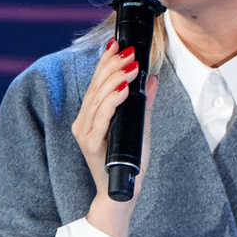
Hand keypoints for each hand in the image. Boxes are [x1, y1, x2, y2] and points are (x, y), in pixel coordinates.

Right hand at [70, 39, 157, 236]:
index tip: (117, 43)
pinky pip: (101, 118)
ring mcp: (85, 133)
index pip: (96, 82)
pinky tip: (124, 89)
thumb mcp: (140, 127)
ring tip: (130, 66)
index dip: (105, 61)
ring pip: (97, 99)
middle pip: (96, 87)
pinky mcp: (91, 145)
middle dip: (113, 66)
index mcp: (90, 116)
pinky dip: (112, 101)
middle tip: (129, 51)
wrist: (121, 194)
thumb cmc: (128, 162)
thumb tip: (152, 78)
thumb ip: (144, 103)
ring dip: (115, 79)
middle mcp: (83, 122)